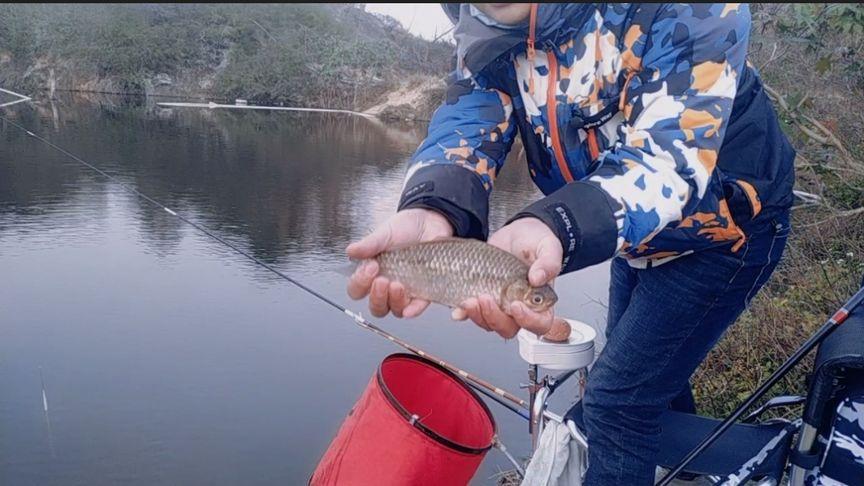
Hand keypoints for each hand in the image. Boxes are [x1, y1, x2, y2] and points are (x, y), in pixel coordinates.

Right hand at [346, 208, 452, 317]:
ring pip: (395, 310)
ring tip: (397, 285)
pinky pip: (418, 307)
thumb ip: (369, 244)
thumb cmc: (406, 228)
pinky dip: (413, 310)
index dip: (360, 283)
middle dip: (376, 297)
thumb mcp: (385, 233)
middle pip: (376, 306)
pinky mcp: (425, 291)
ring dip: (394, 302)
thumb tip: (351, 251)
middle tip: (382, 280)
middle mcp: (387, 285)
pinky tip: (410, 308)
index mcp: (373, 272)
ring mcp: (406, 291)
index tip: (370, 266)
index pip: (357, 289)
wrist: (432, 220)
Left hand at [453, 217, 561, 338]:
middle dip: (495, 318)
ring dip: (477, 316)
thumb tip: (539, 278)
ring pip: (488, 323)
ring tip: (469, 300)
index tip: (516, 305)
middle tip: (486, 298)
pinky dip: (463, 313)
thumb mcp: (548, 245)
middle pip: (509, 328)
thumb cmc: (535, 241)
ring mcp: (499, 304)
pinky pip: (471, 313)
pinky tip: (458, 308)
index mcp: (540, 301)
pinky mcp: (482, 296)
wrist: (515, 232)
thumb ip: (549, 262)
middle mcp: (519, 307)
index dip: (528, 320)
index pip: (539, 323)